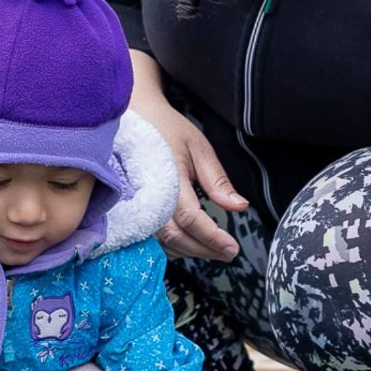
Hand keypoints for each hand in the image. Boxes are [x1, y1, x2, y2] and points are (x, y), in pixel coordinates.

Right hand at [129, 51, 246, 260]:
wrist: (134, 116)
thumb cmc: (167, 129)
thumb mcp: (198, 147)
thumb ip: (217, 179)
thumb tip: (238, 206)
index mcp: (168, 179)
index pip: (191, 219)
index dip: (212, 237)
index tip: (232, 248)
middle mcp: (149, 196)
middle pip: (176, 237)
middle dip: (205, 250)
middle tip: (228, 254)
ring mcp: (137, 204)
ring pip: (162, 241)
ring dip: (190, 251)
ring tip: (212, 249)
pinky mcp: (132, 208)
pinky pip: (151, 236)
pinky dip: (172, 245)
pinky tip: (189, 242)